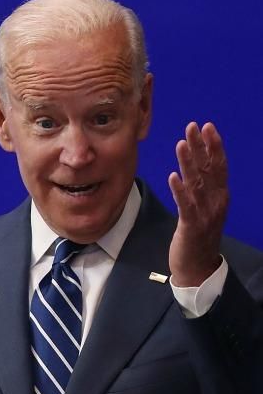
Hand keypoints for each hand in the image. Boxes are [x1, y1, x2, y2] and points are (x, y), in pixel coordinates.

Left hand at [168, 122, 227, 287]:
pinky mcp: (191, 226)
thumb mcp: (204, 207)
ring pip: (197, 184)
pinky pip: (186, 205)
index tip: (206, 127)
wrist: (198, 266)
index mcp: (220, 196)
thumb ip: (202, 187)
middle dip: (201, 146)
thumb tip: (196, 164)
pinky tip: (173, 177)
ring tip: (181, 144)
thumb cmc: (198, 234)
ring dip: (188, 163)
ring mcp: (205, 214)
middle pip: (209, 169)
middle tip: (192, 126)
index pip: (218, 166)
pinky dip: (180, 190)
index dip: (213, 146)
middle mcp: (216, 202)